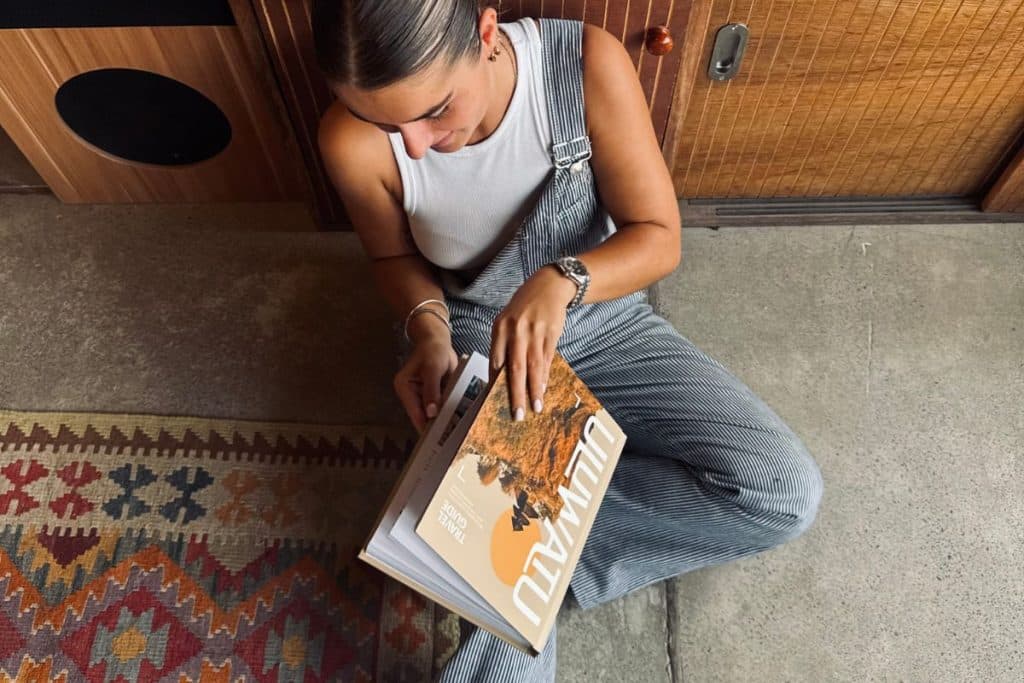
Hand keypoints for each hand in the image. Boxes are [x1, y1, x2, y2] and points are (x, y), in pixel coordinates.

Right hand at [394, 336, 458, 433]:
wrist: (439, 341)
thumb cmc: (433, 350)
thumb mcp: (433, 369)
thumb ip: (432, 390)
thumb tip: (431, 413)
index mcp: (404, 387)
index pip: (414, 412)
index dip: (425, 426)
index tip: (436, 441)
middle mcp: (410, 394)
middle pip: (422, 416)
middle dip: (435, 426)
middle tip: (449, 441)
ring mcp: (421, 396)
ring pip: (432, 414)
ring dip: (443, 421)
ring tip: (455, 435)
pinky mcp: (432, 396)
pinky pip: (439, 408)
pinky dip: (448, 413)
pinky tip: (458, 422)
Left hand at [490, 266, 576, 420]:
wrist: (549, 286)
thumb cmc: (524, 306)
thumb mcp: (508, 320)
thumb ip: (504, 345)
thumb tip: (501, 374)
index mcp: (500, 328)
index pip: (496, 360)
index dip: (496, 382)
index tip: (495, 401)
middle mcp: (516, 331)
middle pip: (515, 368)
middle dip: (516, 394)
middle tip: (517, 414)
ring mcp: (535, 332)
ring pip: (534, 367)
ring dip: (535, 390)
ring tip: (535, 407)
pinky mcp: (551, 334)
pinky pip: (547, 359)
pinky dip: (545, 376)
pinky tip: (544, 389)